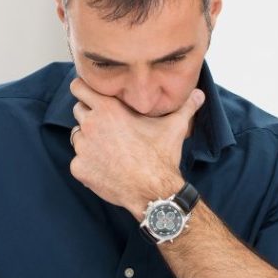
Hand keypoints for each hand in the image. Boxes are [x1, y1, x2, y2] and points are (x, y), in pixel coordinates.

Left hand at [69, 78, 204, 216]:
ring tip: (111, 148)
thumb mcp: (175, 127)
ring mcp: (82, 148)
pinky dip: (90, 163)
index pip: (79, 86)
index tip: (94, 95)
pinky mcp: (79, 169)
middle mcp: (90, 125)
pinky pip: (79, 160)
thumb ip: (185, 107)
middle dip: (91, 115)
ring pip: (78, 135)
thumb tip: (200, 94)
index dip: (85, 89)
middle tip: (110, 126)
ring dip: (89, 139)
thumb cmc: (161, 156)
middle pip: (78, 109)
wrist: (153, 191)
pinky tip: (108, 167)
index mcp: (108, 109)